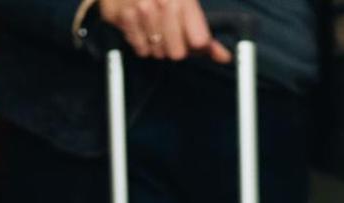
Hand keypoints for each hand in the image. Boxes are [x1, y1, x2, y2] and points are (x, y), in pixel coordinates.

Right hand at [99, 0, 230, 62]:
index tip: (197, 40)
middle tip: (174, 32)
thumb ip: (203, 28)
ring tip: (157, 26)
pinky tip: (143, 26)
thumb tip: (223, 56)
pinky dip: (142, 41)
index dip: (199, 44)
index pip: (199, 40)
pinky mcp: (121, 17)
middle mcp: (160, 4)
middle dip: (178, 46)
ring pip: (157, 52)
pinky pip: (139, 47)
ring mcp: (138, 11)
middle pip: (177, 52)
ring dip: (159, 44)